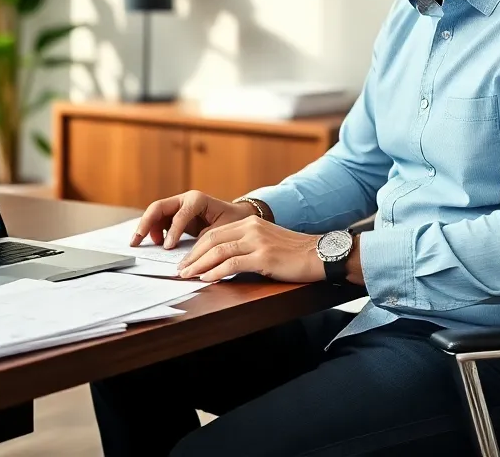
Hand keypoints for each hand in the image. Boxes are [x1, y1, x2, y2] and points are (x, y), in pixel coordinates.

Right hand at [129, 190, 255, 248]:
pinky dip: (153, 231)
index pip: (179, 215)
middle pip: (158, 207)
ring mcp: (178, 206)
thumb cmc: (233, 221)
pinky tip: (154, 243)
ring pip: (155, 213)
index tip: (167, 248)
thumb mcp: (223, 230)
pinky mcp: (175, 214)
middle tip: (136, 240)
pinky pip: (159, 221)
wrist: (238, 216)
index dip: (172, 232)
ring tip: (142, 243)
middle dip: (145, 223)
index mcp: (197, 200)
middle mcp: (184, 199)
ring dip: (146, 227)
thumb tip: (191, 255)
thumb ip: (206, 239)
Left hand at [176, 216, 323, 282]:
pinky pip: (232, 263)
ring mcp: (257, 241)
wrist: (320, 254)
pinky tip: (207, 278)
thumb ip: (246, 246)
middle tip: (180, 269)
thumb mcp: (266, 241)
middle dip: (192, 256)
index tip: (185, 260)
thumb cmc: (294, 253)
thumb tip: (221, 261)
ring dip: (198, 264)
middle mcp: (251, 227)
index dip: (196, 247)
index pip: (214, 233)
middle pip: (212, 240)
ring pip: (218, 251)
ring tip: (187, 275)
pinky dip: (216, 271)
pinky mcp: (264, 257)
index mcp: (250, 222)